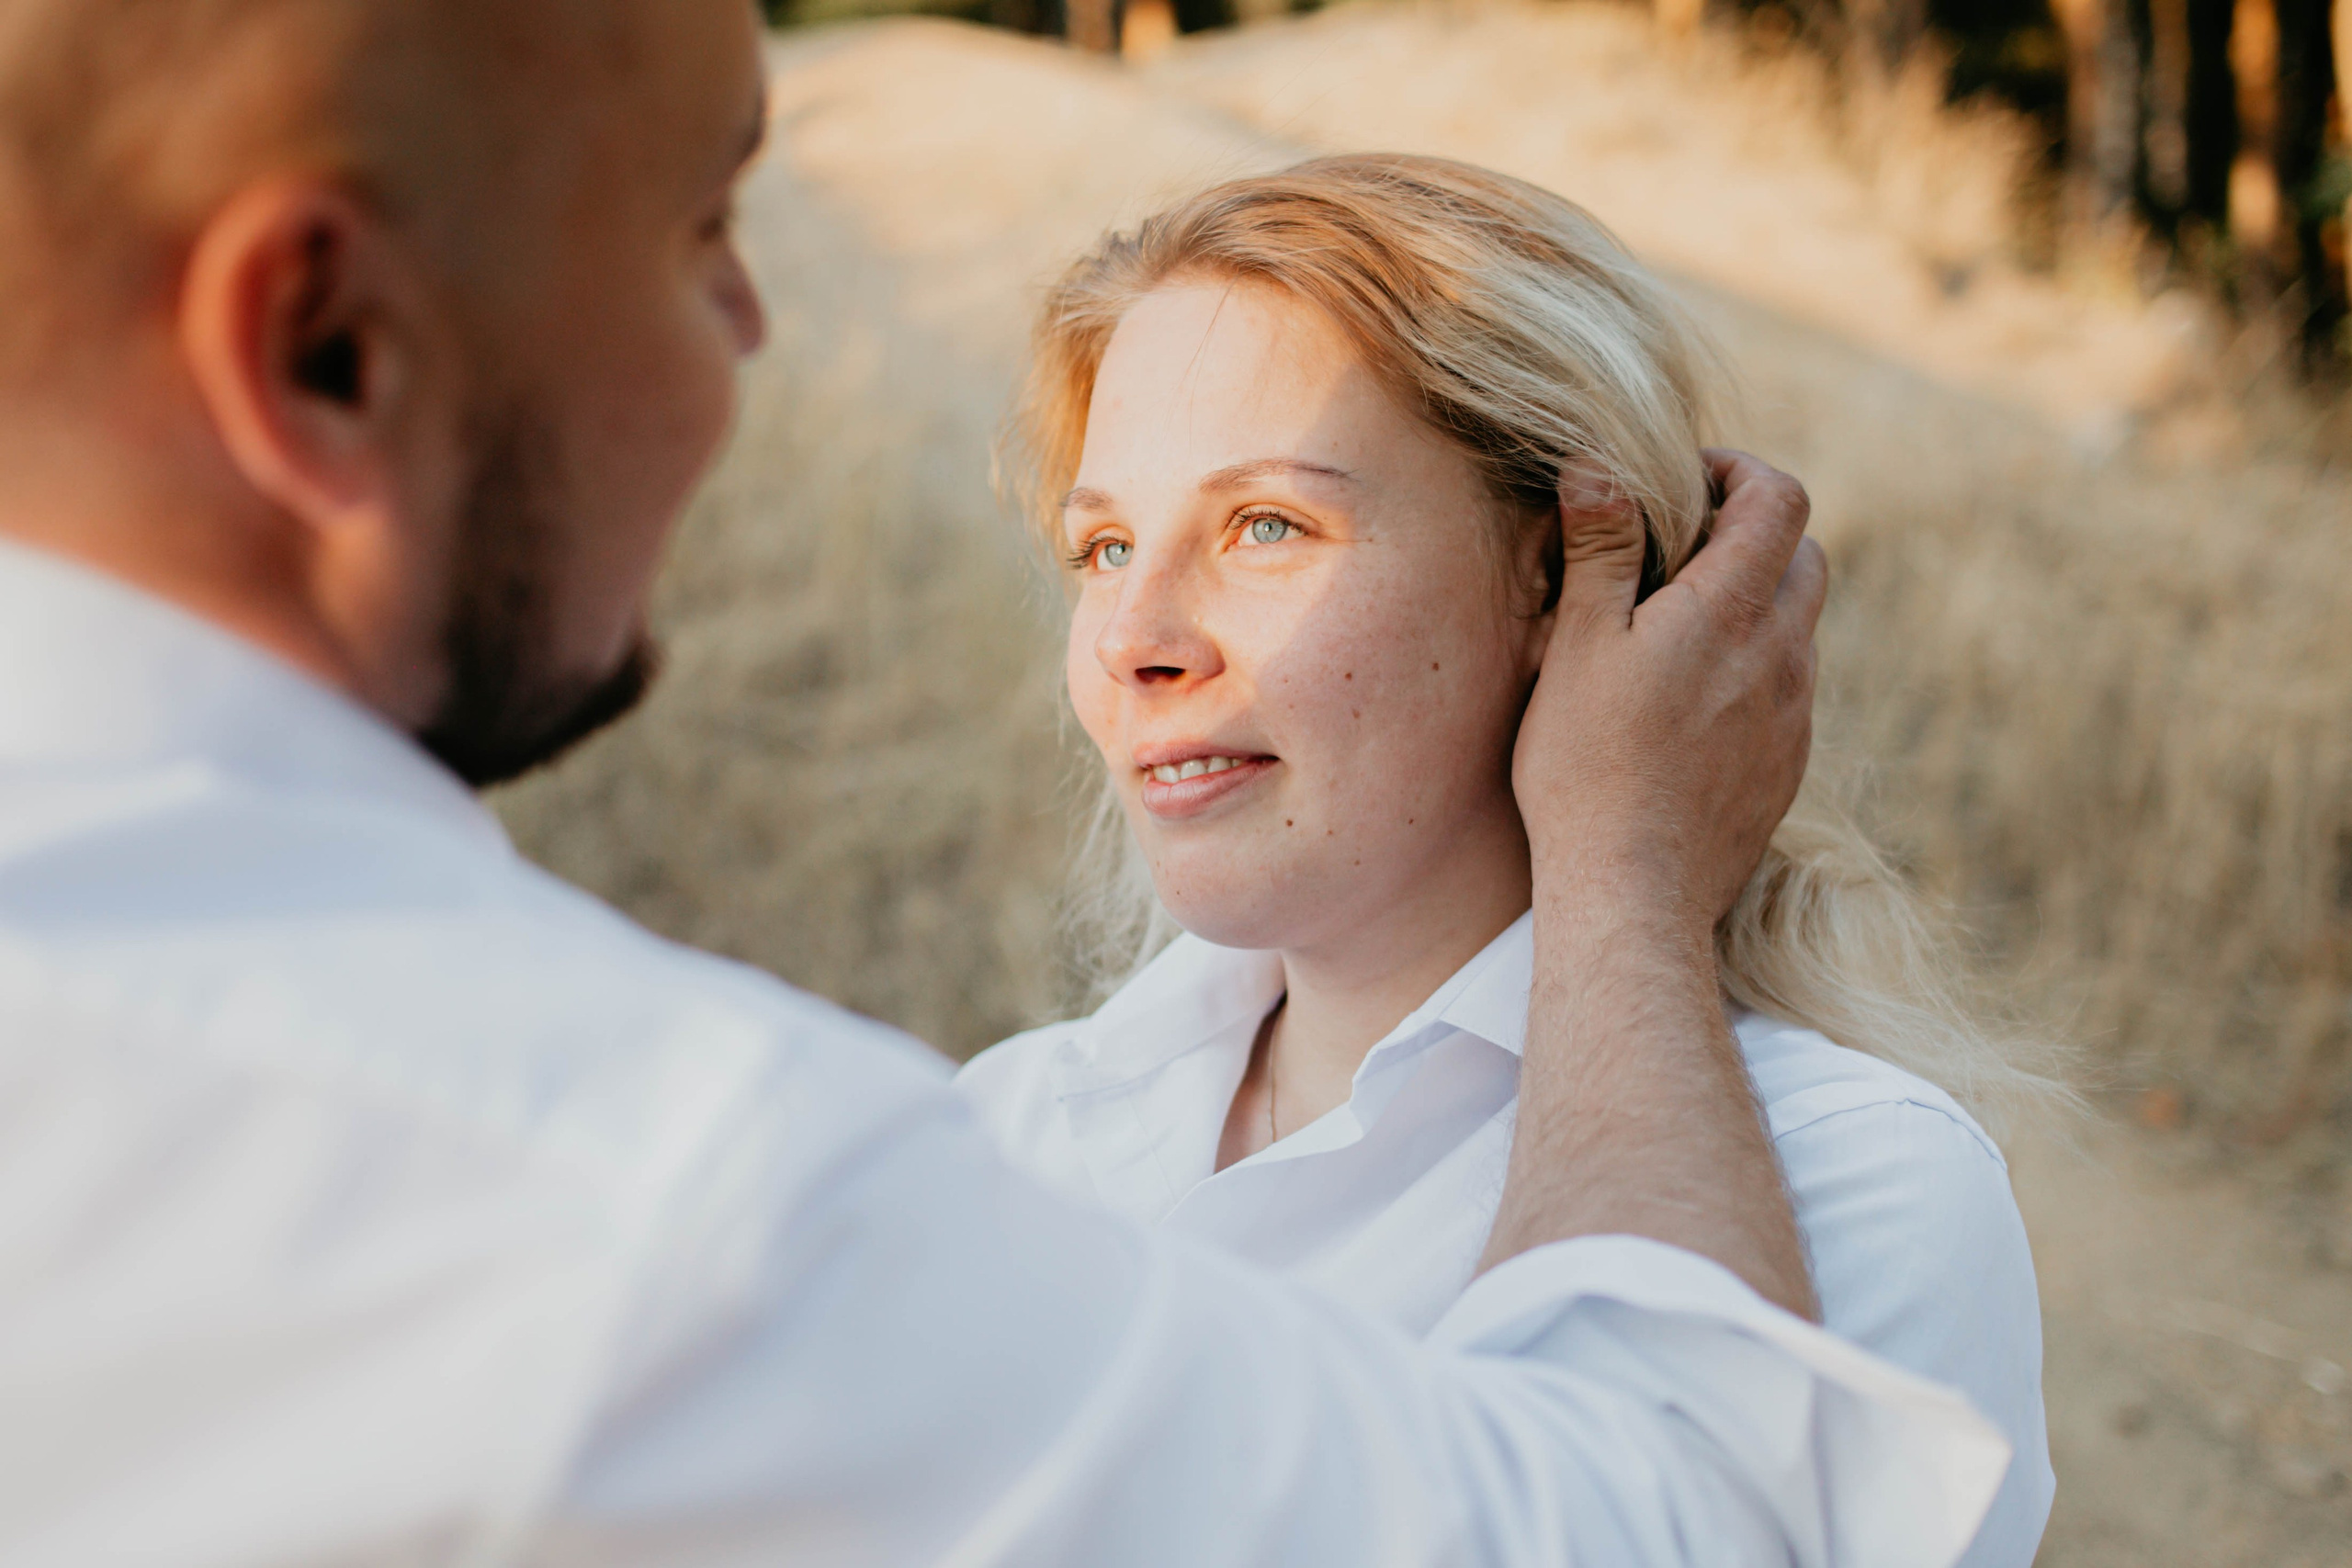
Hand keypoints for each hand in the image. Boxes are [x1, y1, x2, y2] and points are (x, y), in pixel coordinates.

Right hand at [1512, 450, 1825, 942]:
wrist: (1635, 893)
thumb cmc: (1588, 767)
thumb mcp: (1577, 646)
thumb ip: (1601, 550)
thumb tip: (1597, 465)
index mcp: (1732, 611)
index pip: (1780, 501)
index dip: (1741, 472)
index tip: (1688, 482)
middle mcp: (1782, 656)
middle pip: (1803, 559)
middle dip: (1752, 536)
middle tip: (1679, 553)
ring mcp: (1793, 715)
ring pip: (1797, 629)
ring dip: (1753, 608)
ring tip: (1676, 633)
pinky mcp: (1787, 766)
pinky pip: (1786, 692)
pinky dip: (1751, 672)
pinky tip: (1687, 706)